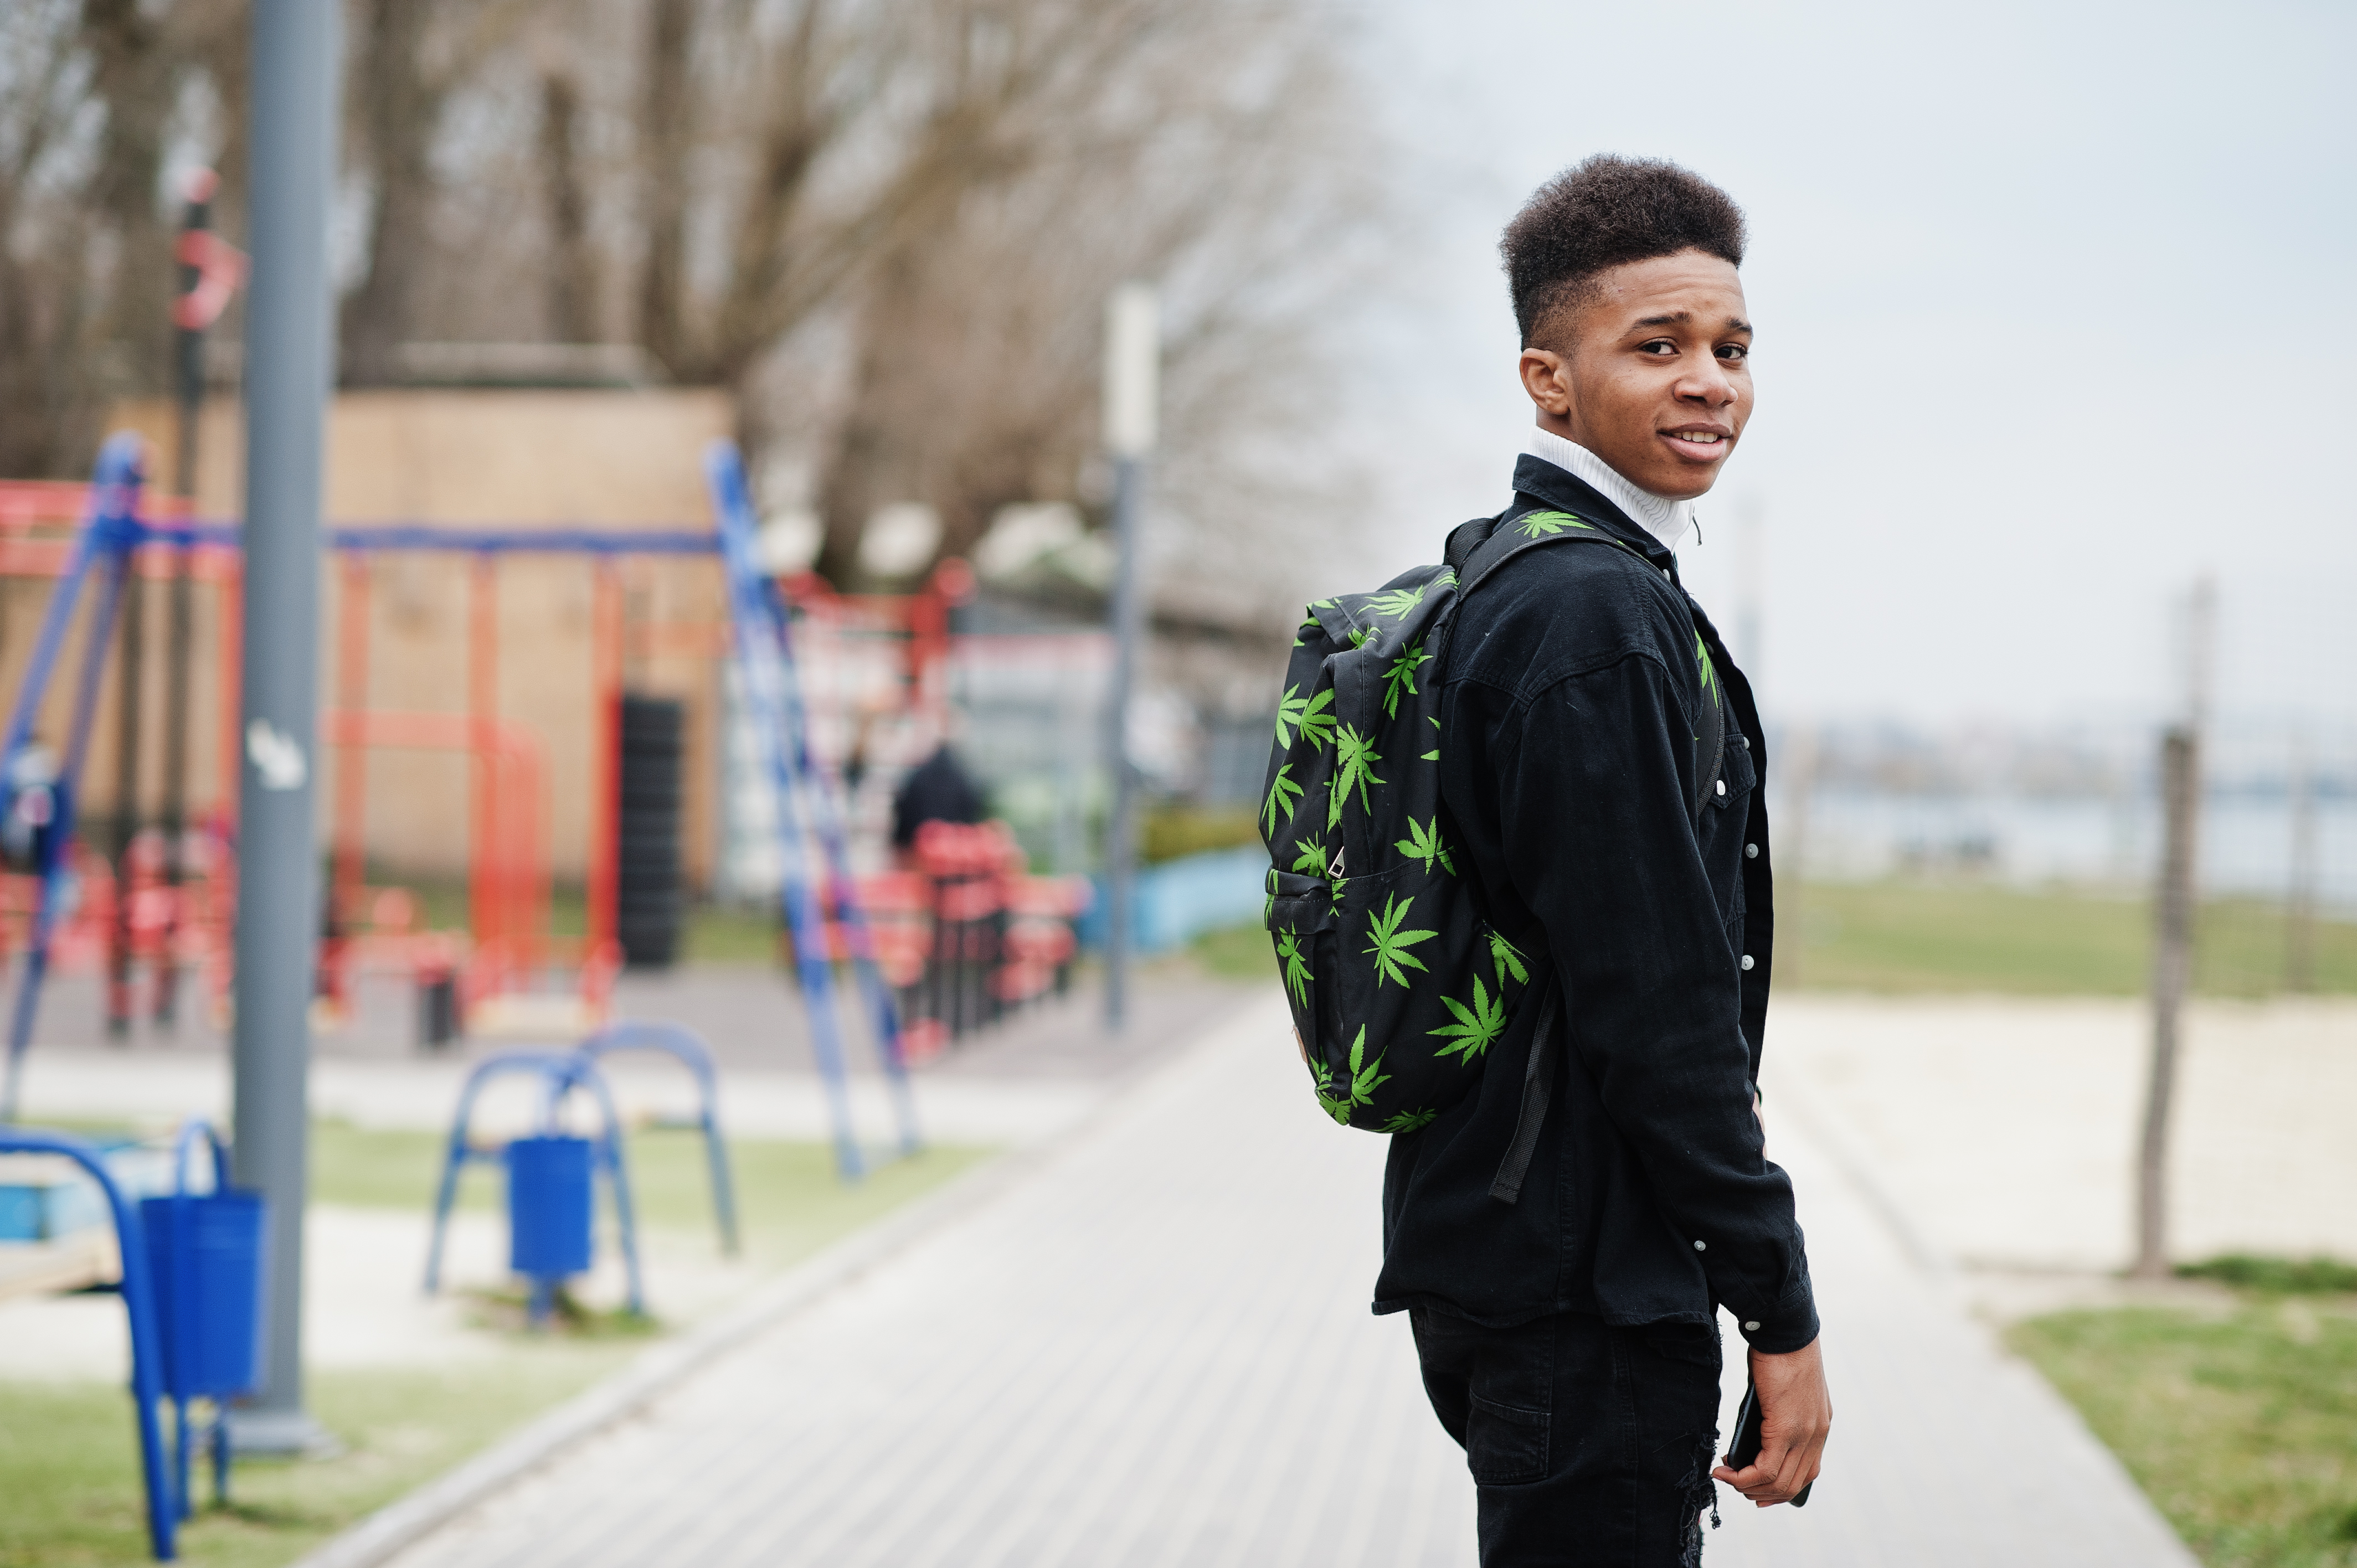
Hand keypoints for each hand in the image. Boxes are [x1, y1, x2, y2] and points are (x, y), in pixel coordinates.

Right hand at [1712, 1336, 1829, 1506]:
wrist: (1786, 1331)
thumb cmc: (1779, 1353)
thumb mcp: (1782, 1392)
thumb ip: (1775, 1417)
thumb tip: (1751, 1439)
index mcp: (1819, 1425)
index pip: (1806, 1473)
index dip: (1781, 1489)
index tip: (1757, 1492)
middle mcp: (1817, 1434)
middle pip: (1792, 1484)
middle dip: (1760, 1492)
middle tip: (1736, 1485)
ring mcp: (1805, 1434)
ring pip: (1778, 1482)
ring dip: (1748, 1487)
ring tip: (1726, 1477)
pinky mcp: (1786, 1428)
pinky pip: (1766, 1469)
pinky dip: (1743, 1476)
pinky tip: (1726, 1470)